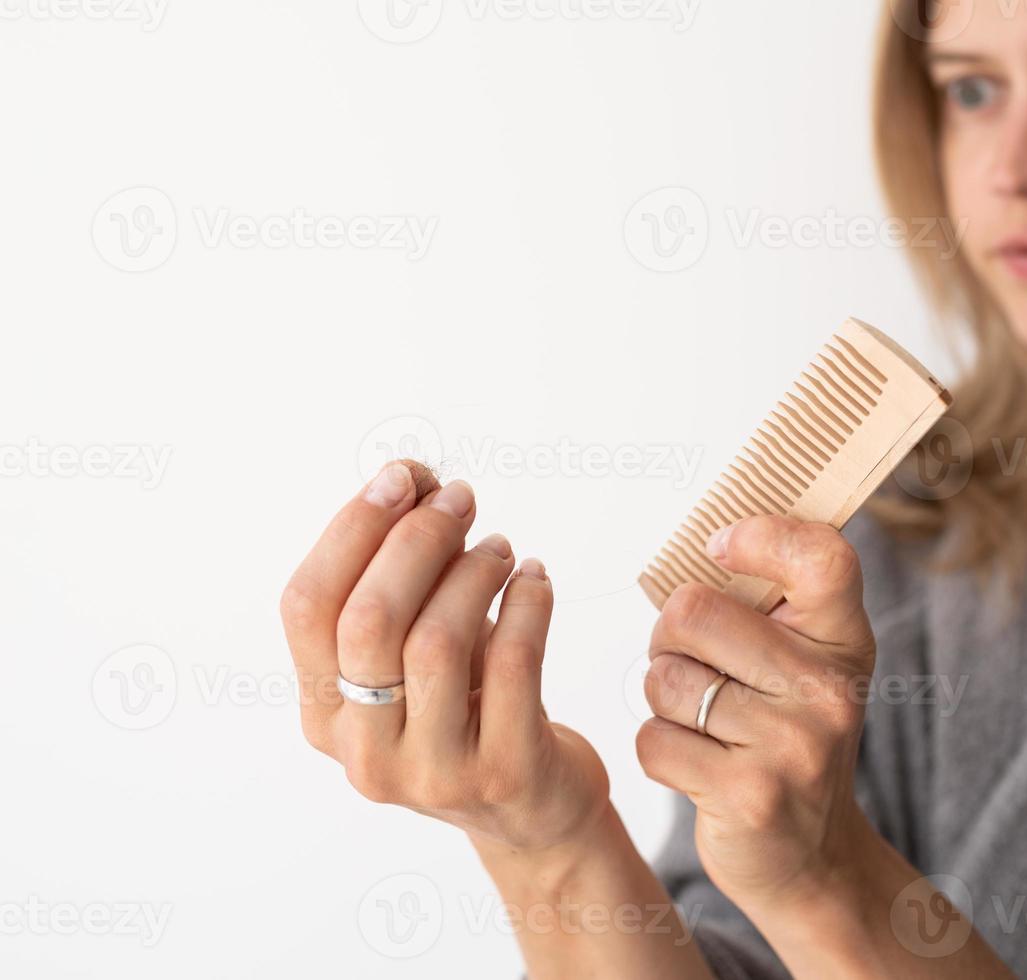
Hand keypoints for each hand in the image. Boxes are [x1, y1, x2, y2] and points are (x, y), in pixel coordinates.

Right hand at [280, 459, 609, 853]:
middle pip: (367, 620)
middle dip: (415, 540)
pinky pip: (513, 663)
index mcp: (322, 711)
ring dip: (472, 571)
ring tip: (500, 548)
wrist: (531, 810)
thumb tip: (415, 481)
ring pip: (434, 641)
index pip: (307, 606)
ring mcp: (430, 771)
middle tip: (460, 499)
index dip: (350, 530)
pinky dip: (528, 602)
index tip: (400, 478)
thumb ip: (405, 581)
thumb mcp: (416, 652)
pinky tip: (535, 578)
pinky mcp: (501, 772)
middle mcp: (362, 749)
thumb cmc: (468, 710)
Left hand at [636, 515, 876, 912]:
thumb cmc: (785, 734)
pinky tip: (697, 765)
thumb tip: (703, 539)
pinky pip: (653, 739)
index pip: (821, 557)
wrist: (809, 854)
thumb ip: (766, 602)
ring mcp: (793, 744)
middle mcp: (828, 688)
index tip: (719, 549)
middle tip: (692, 667)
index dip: (760, 535)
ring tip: (702, 722)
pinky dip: (658, 750)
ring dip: (662, 699)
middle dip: (668, 639)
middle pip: (692, 612)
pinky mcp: (750, 795)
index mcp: (841, 639)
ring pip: (663, 679)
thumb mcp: (803, 661)